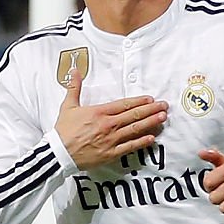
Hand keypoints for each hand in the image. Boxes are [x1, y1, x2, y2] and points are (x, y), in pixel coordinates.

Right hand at [52, 67, 166, 168]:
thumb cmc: (63, 130)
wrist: (59, 153)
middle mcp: (108, 125)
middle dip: (151, 110)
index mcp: (100, 112)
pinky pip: (129, 147)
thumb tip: (75, 70)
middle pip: (134, 115)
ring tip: (162, 118)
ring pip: (135, 130)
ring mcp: (111, 140)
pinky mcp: (110, 153)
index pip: (124, 104)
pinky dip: (141, 142)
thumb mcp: (68, 106)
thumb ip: (74, 87)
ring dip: (151, 123)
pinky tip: (152, 138)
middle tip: (164, 106)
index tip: (151, 99)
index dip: (139, 101)